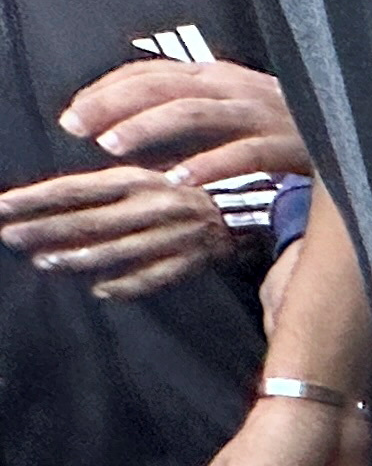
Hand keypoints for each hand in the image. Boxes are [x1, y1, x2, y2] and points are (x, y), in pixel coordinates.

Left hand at [0, 165, 232, 299]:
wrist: (254, 204)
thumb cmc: (192, 187)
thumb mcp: (150, 174)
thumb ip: (109, 188)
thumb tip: (59, 201)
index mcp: (136, 180)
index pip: (73, 190)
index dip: (34, 199)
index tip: (1, 205)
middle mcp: (149, 207)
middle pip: (86, 221)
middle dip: (42, 229)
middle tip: (8, 236)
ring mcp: (169, 237)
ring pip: (113, 251)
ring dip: (74, 258)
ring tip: (43, 262)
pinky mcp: (189, 262)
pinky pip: (152, 278)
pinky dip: (125, 286)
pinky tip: (100, 291)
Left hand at [59, 56, 310, 187]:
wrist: (363, 134)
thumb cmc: (291, 127)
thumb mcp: (237, 107)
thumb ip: (192, 105)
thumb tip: (132, 117)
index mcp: (220, 75)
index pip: (152, 73)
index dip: (107, 90)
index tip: (73, 115)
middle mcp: (236, 87)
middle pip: (164, 86)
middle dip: (114, 104)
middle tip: (76, 127)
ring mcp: (264, 115)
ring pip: (195, 112)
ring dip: (149, 127)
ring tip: (112, 148)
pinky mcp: (290, 145)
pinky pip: (244, 153)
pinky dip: (210, 165)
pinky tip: (182, 181)